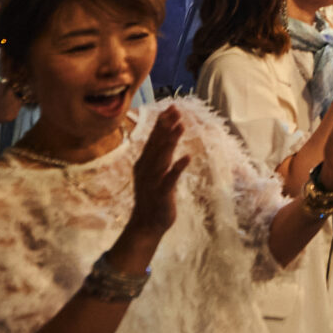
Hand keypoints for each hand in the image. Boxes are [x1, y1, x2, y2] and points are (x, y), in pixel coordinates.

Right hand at [122, 109, 188, 244]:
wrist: (146, 225)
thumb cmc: (153, 196)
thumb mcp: (154, 172)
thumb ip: (159, 155)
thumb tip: (166, 135)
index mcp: (145, 163)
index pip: (153, 138)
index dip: (162, 123)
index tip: (171, 107)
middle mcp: (147, 169)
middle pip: (157, 143)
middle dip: (166, 126)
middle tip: (176, 109)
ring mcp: (153, 181)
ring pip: (162, 157)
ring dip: (171, 141)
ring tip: (180, 126)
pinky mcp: (161, 193)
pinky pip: (170, 179)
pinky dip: (177, 168)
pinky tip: (187, 157)